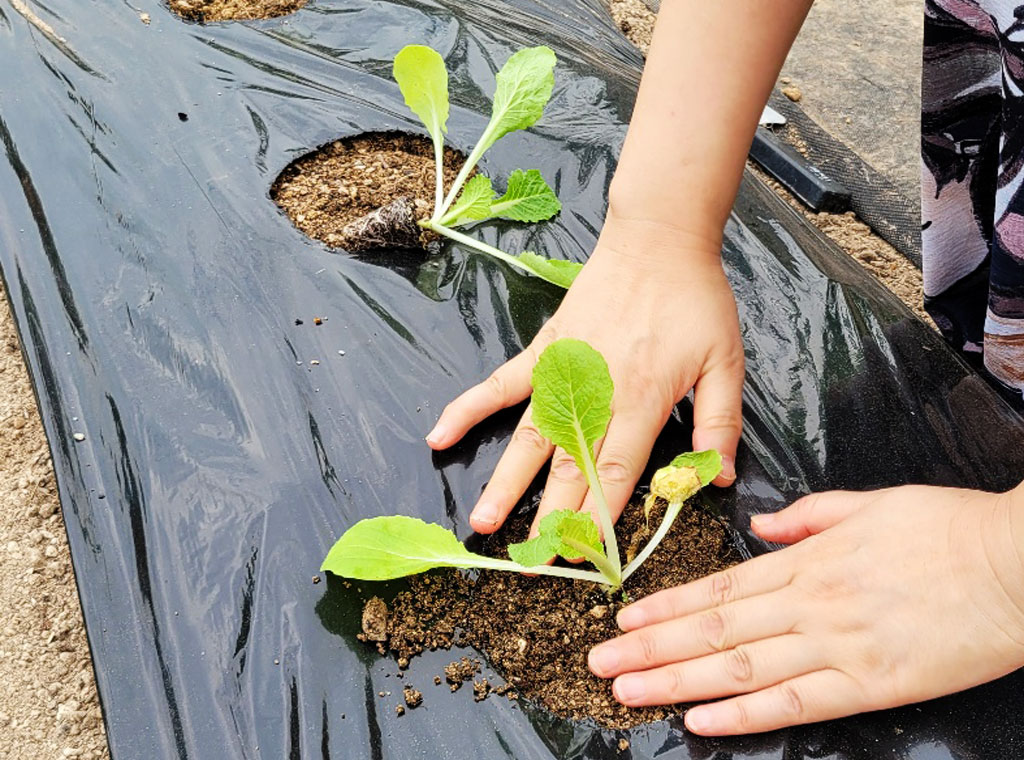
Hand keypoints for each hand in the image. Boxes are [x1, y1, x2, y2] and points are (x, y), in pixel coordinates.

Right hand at [426, 214, 744, 536]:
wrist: (658, 240)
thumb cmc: (696, 300)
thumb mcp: (727, 361)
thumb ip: (721, 423)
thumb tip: (714, 479)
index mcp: (643, 399)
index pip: (616, 471)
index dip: (598, 517)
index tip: (583, 557)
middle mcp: (595, 392)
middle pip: (568, 466)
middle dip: (550, 518)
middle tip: (530, 563)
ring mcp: (561, 371)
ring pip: (529, 437)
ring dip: (506, 482)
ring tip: (482, 522)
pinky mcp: (543, 350)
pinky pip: (499, 384)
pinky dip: (468, 409)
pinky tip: (439, 436)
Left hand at [587, 484, 1023, 734]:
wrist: (1016, 564)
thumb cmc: (947, 529)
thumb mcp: (871, 504)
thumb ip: (809, 515)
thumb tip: (762, 523)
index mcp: (808, 560)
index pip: (719, 589)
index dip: (665, 606)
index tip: (623, 618)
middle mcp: (811, 604)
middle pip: (714, 631)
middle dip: (650, 646)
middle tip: (599, 661)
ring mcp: (838, 646)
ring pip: (739, 668)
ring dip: (676, 680)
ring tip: (628, 690)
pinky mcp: (872, 684)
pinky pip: (795, 704)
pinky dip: (744, 713)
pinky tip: (702, 720)